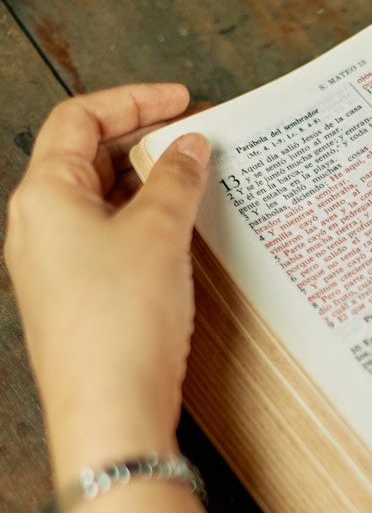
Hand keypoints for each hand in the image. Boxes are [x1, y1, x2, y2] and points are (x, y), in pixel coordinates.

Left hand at [4, 84, 209, 483]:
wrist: (110, 412)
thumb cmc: (120, 326)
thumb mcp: (160, 234)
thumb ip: (177, 180)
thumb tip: (189, 147)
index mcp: (43, 196)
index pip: (79, 119)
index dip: (132, 101)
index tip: (179, 100)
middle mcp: (37, 227)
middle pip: (85, 159)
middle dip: (140, 143)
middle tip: (193, 139)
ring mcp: (53, 267)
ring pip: (98, 203)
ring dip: (145, 186)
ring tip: (194, 184)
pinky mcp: (75, 301)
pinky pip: (105, 243)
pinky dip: (141, 226)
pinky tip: (178, 236)